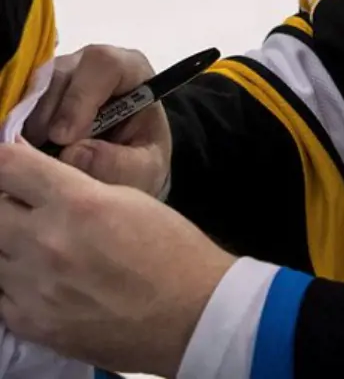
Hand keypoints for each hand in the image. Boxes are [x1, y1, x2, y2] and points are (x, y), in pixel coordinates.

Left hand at [0, 140, 235, 376]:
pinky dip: (11, 278)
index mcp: (77, 203)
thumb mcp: (128, 197)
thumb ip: (76, 185)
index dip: (5, 157)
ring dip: (7, 239)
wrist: (188, 313)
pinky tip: (38, 275)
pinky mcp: (28, 323)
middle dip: (4, 199)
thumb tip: (40, 181)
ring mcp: (31, 287)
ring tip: (35, 240)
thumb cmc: (169, 248)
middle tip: (24, 201)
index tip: (11, 160)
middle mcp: (44, 242)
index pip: (7, 166)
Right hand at [23, 45, 170, 195]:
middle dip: (49, 116)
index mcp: (130, 70)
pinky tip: (30, 149)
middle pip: (61, 74)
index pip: (104, 63)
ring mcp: (63, 74)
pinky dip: (21, 126)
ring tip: (39, 155)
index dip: (80, 97)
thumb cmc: (140, 158)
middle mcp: (93, 65)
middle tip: (45, 152)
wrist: (125, 166)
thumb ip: (118, 163)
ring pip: (35, 87)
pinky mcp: (38, 91)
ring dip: (31, 124)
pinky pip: (20, 100)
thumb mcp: (145, 168)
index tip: (66, 137)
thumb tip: (73, 153)